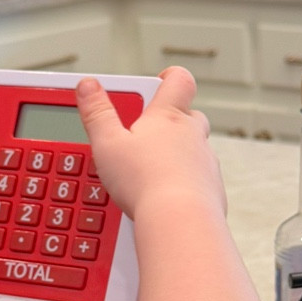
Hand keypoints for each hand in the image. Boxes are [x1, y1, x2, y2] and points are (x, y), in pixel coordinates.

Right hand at [75, 68, 222, 220]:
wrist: (179, 222)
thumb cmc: (145, 182)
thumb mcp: (107, 144)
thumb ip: (97, 113)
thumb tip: (89, 86)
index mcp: (168, 117)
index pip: (178, 81)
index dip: (169, 78)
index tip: (160, 81)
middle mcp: (193, 136)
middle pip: (187, 116)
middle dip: (168, 121)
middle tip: (143, 134)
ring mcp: (206, 164)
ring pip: (194, 150)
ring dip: (176, 155)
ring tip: (148, 172)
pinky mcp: (212, 190)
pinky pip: (198, 180)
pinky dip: (184, 184)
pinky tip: (164, 197)